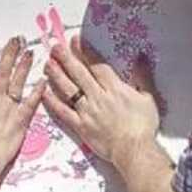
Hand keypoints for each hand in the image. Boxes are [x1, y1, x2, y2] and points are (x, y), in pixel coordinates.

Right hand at [0, 36, 43, 174]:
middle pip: (4, 71)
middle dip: (10, 53)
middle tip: (17, 38)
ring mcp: (10, 109)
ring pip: (18, 83)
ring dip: (24, 67)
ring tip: (30, 52)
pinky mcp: (21, 121)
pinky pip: (31, 103)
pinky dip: (38, 92)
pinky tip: (43, 80)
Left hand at [43, 35, 159, 165]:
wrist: (134, 150)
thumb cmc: (143, 127)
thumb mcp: (147, 98)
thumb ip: (142, 77)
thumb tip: (140, 57)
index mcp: (114, 88)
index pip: (96, 65)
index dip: (83, 52)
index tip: (74, 41)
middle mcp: (98, 97)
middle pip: (79, 73)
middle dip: (66, 58)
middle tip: (55, 47)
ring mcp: (87, 112)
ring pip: (68, 90)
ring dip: (56, 75)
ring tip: (47, 64)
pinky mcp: (81, 127)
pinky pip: (64, 112)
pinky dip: (53, 102)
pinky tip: (44, 93)